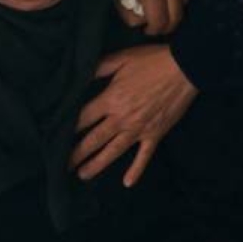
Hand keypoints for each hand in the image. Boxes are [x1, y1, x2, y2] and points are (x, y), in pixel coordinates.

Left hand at [72, 45, 196, 185]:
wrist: (185, 68)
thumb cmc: (152, 61)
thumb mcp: (121, 58)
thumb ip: (98, 68)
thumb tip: (80, 76)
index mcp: (110, 100)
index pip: (83, 119)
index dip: (68, 129)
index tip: (56, 138)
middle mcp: (121, 119)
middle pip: (93, 140)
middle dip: (76, 154)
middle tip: (63, 166)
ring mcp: (138, 130)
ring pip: (113, 152)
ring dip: (97, 165)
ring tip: (83, 175)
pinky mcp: (155, 135)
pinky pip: (144, 156)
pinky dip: (136, 170)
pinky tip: (127, 183)